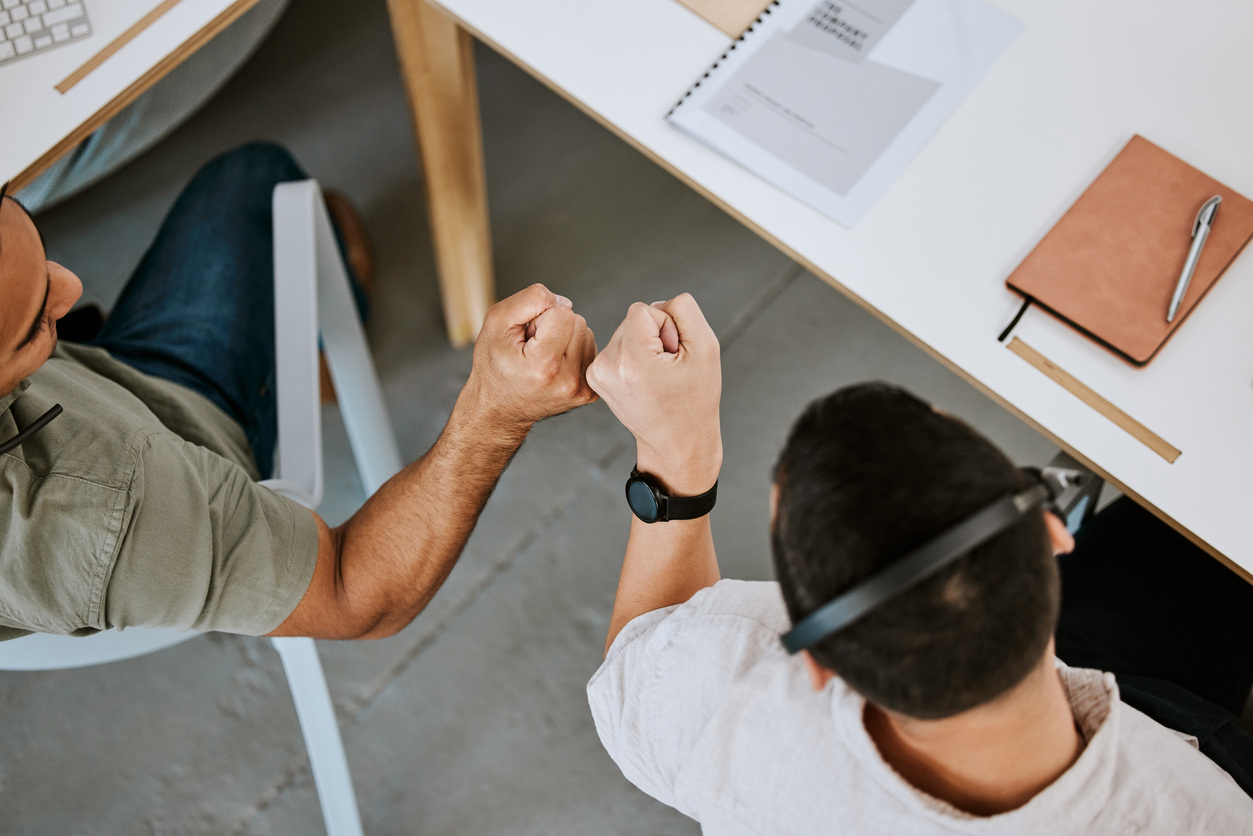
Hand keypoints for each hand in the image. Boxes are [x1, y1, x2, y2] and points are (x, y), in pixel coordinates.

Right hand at [463, 284, 598, 436]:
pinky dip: (574, 351)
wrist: (499, 408)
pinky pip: (591, 351)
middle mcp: (567, 381)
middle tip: (533, 348)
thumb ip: (530, 299)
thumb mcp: (496, 322)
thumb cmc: (493, 365)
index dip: (541, 317)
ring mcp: (581, 390)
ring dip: (565, 338)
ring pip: (587, 334)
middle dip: (555, 327)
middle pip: (578, 322)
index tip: (527, 337)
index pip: (564, 313)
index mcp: (544, 365)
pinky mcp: (589, 393)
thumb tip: (565, 302)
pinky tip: (555, 365)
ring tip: (542, 356)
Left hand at [586, 293, 721, 494]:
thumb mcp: (706, 347)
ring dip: (645, 347)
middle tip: (668, 370)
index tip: (674, 357)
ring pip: (626, 331)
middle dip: (655, 337)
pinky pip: (619, 346)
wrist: (677, 442)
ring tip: (658, 377)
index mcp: (632, 360)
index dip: (668, 328)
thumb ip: (683, 310)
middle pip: (633, 319)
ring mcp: (597, 373)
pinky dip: (634, 357)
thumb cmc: (696, 399)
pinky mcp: (595, 377)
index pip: (644, 309)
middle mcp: (607, 366)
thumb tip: (657, 304)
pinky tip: (645, 380)